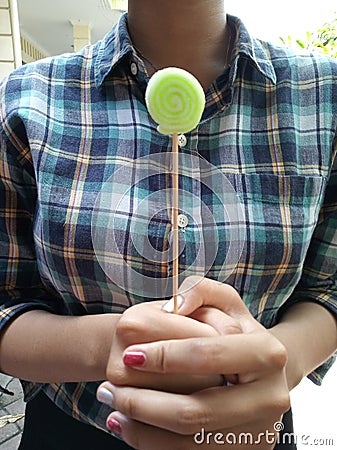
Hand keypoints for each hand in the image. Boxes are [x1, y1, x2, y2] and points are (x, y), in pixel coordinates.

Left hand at [99, 277, 290, 448]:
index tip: (128, 354)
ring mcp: (259, 433)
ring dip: (141, 427)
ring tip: (111, 407)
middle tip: (107, 389)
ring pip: (188, 441)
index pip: (207, 354)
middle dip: (143, 402)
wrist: (262, 374)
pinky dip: (152, 444)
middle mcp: (270, 397)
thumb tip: (173, 307)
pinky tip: (127, 426)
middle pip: (195, 410)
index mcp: (267, 353)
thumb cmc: (236, 333)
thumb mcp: (224, 302)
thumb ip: (199, 290)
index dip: (165, 356)